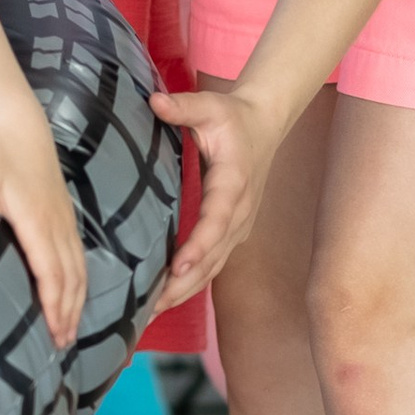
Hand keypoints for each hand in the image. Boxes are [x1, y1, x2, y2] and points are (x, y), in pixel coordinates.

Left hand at [0, 92, 85, 346]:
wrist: (21, 123)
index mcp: (37, 221)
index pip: (50, 272)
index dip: (53, 304)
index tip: (54, 331)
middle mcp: (56, 225)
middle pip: (69, 277)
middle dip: (68, 312)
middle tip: (62, 344)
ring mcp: (64, 220)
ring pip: (78, 268)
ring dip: (77, 301)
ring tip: (71, 329)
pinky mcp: (65, 215)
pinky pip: (78, 255)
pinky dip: (80, 281)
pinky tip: (74, 294)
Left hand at [149, 84, 284, 306]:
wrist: (263, 125)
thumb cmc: (231, 116)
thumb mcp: (209, 105)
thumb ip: (183, 107)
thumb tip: (154, 102)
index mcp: (233, 183)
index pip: (217, 220)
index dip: (200, 245)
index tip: (180, 266)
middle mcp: (239, 212)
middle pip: (213, 256)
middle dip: (184, 283)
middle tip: (152, 306)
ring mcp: (237, 226)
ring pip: (213, 267)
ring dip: (185, 291)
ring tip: (151, 313)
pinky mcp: (230, 232)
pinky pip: (212, 264)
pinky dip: (190, 283)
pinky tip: (164, 299)